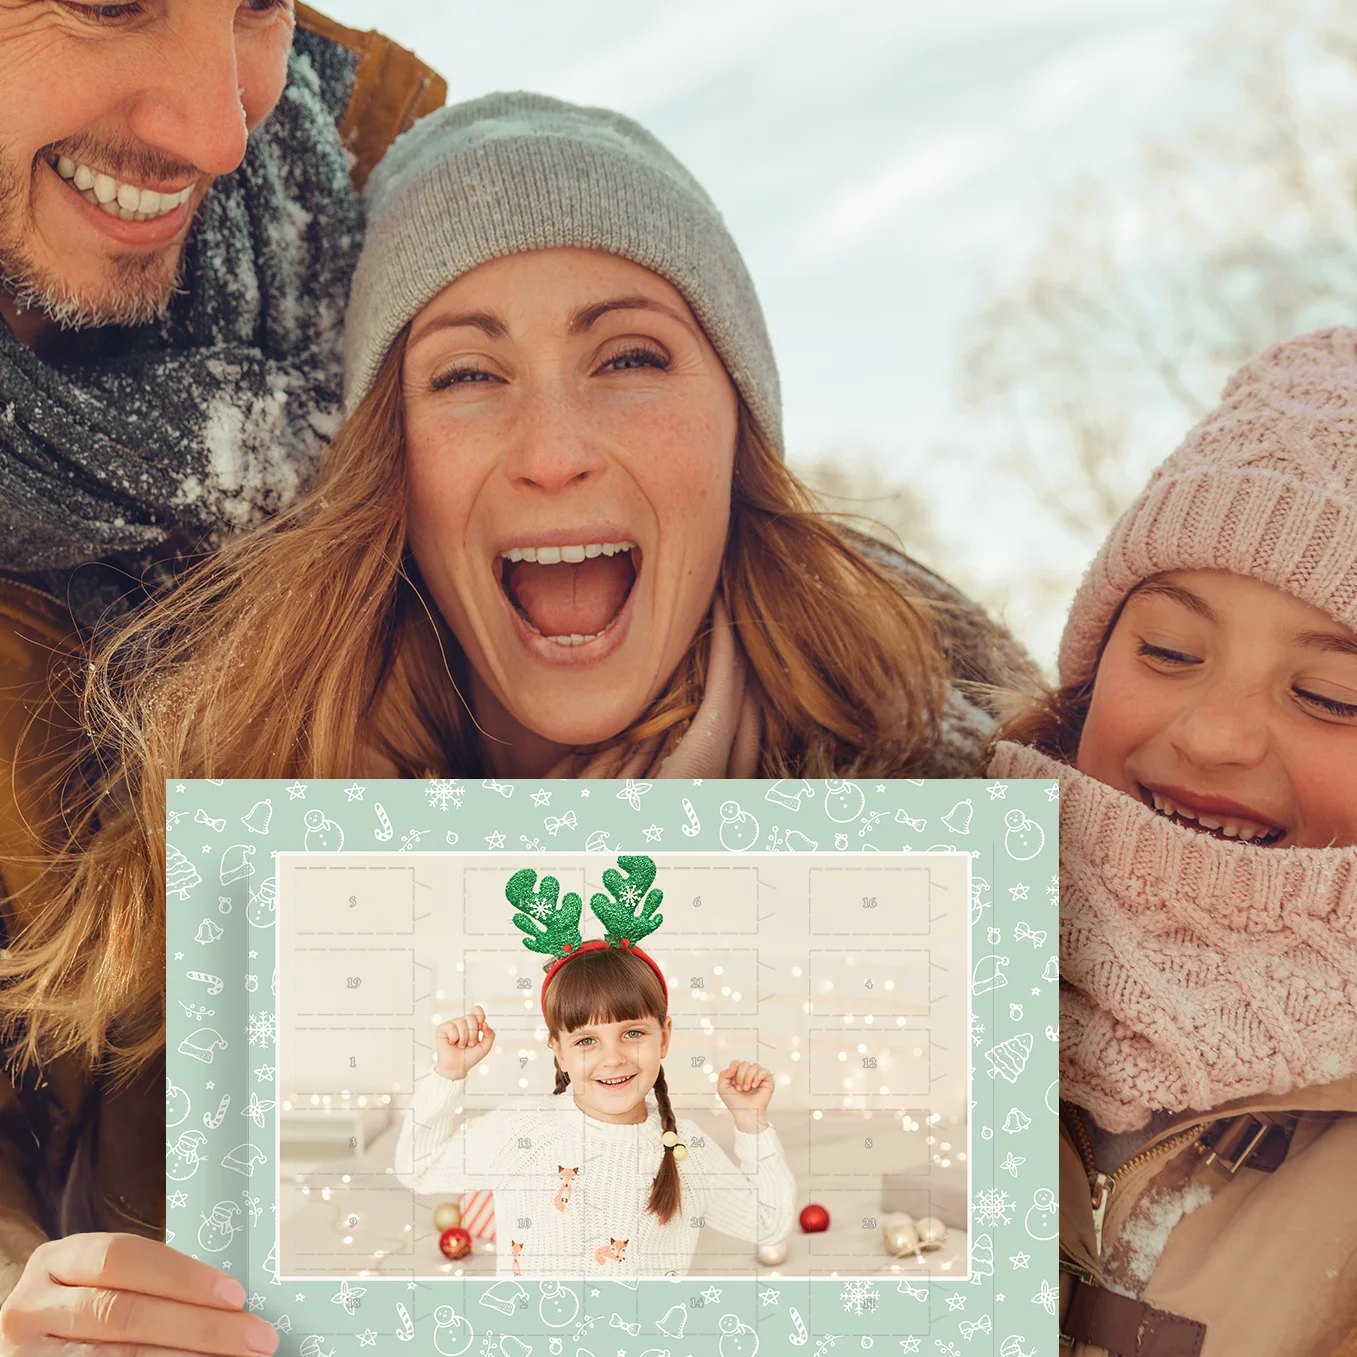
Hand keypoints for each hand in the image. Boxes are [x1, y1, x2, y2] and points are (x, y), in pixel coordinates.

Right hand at [0, 1232, 277, 1354]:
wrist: (37, 1345)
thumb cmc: (86, 1303)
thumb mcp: (106, 1282)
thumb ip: (154, 1283)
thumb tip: (234, 1300)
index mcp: (57, 1260)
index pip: (123, 1258)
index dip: (182, 1276)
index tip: (237, 1295)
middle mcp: (31, 1306)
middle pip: (123, 1313)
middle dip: (198, 1326)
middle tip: (255, 1337)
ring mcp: (25, 1354)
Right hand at [434, 1005, 495, 1079]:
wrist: (458, 1067)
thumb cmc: (470, 1056)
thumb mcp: (485, 1047)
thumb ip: (490, 1035)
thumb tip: (485, 1024)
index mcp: (472, 1023)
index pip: (477, 1010)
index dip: (480, 1016)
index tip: (481, 1027)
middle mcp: (462, 1022)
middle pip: (471, 1017)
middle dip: (473, 1033)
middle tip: (470, 1044)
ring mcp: (452, 1024)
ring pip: (461, 1022)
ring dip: (464, 1038)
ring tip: (461, 1045)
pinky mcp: (442, 1029)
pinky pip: (451, 1027)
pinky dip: (454, 1037)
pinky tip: (452, 1043)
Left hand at [717, 1060, 773, 1129]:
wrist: (745, 1113)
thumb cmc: (735, 1103)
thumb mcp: (722, 1088)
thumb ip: (723, 1074)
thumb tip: (733, 1067)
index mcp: (739, 1075)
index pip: (736, 1063)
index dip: (734, 1071)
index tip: (733, 1084)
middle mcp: (749, 1075)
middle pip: (745, 1063)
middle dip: (740, 1076)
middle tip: (740, 1089)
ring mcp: (758, 1077)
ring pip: (754, 1066)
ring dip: (748, 1078)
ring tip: (747, 1089)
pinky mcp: (767, 1081)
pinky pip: (765, 1070)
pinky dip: (758, 1077)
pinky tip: (754, 1086)